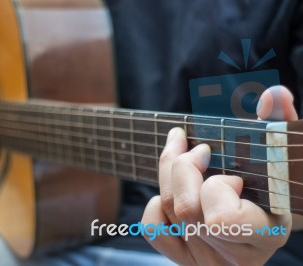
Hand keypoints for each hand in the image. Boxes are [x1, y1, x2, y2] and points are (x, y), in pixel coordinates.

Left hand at [142, 86, 296, 264]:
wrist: (262, 220)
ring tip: (179, 147)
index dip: (218, 189)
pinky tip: (170, 192)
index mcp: (264, 232)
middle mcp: (232, 253)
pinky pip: (154, 230)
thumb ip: (279, 124)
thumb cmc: (272, 186)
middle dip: (186, 167)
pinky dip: (155, 206)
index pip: (223, 219)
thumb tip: (273, 93)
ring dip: (169, 171)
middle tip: (200, 149)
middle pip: (187, 209)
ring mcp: (204, 257)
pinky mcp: (183, 257)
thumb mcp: (280, 158)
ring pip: (168, 210)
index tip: (234, 174)